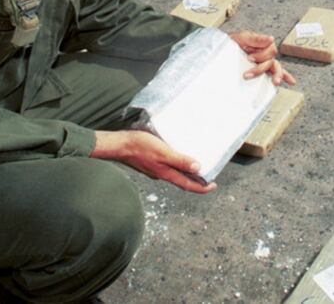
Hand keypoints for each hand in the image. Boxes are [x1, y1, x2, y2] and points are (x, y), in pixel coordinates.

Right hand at [91, 130, 215, 193]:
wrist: (119, 145)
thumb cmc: (139, 147)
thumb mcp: (163, 152)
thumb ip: (179, 160)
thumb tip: (197, 168)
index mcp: (166, 173)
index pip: (188, 185)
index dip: (202, 188)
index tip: (213, 186)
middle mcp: (162, 174)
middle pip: (183, 181)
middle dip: (196, 181)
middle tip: (208, 177)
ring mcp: (155, 169)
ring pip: (175, 174)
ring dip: (186, 172)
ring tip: (196, 166)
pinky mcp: (150, 163)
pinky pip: (167, 167)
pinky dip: (176, 165)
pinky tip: (177, 157)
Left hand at [229, 30, 295, 85]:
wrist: (223, 50)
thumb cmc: (233, 43)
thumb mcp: (242, 37)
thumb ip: (256, 38)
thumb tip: (271, 39)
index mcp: (263, 45)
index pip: (270, 50)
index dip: (260, 55)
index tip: (249, 58)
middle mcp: (266, 54)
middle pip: (271, 61)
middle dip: (261, 68)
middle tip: (249, 74)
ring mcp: (265, 62)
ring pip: (275, 68)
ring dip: (276, 75)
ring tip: (275, 82)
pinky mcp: (262, 70)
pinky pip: (276, 72)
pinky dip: (285, 76)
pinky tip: (290, 82)